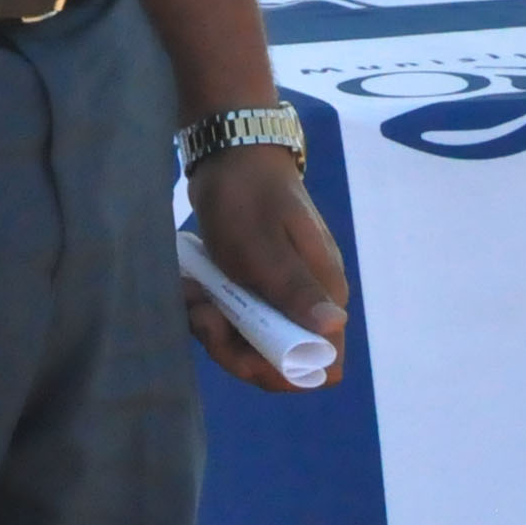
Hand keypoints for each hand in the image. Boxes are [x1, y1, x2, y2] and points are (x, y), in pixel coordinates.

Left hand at [183, 145, 349, 391]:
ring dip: (215, 329)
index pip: (322, 365)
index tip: (242, 349)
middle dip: (235, 349)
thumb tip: (334, 326)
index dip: (284, 372)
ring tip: (191, 296)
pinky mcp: (254, 284)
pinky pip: (236, 318)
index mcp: (322, 295)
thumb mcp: (263, 244)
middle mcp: (307, 301)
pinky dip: (210, 311)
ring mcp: (280, 293)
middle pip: (281, 360)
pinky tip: (191, 289)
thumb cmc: (248, 195)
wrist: (229, 152)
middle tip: (202, 315)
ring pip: (252, 341)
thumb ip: (294, 287)